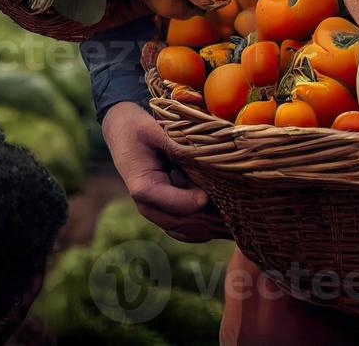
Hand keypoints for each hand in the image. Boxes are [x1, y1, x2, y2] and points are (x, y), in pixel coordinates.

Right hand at [102, 100, 228, 241]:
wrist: (124, 132)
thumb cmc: (138, 128)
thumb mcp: (154, 131)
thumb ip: (176, 146)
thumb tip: (202, 158)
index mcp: (143, 187)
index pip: (174, 205)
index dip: (194, 201)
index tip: (209, 194)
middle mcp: (148, 205)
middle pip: (182, 223)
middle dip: (209, 220)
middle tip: (235, 214)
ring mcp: (156, 210)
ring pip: (185, 230)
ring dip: (210, 228)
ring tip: (234, 223)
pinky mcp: (164, 209)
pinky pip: (184, 228)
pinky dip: (203, 228)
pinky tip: (223, 225)